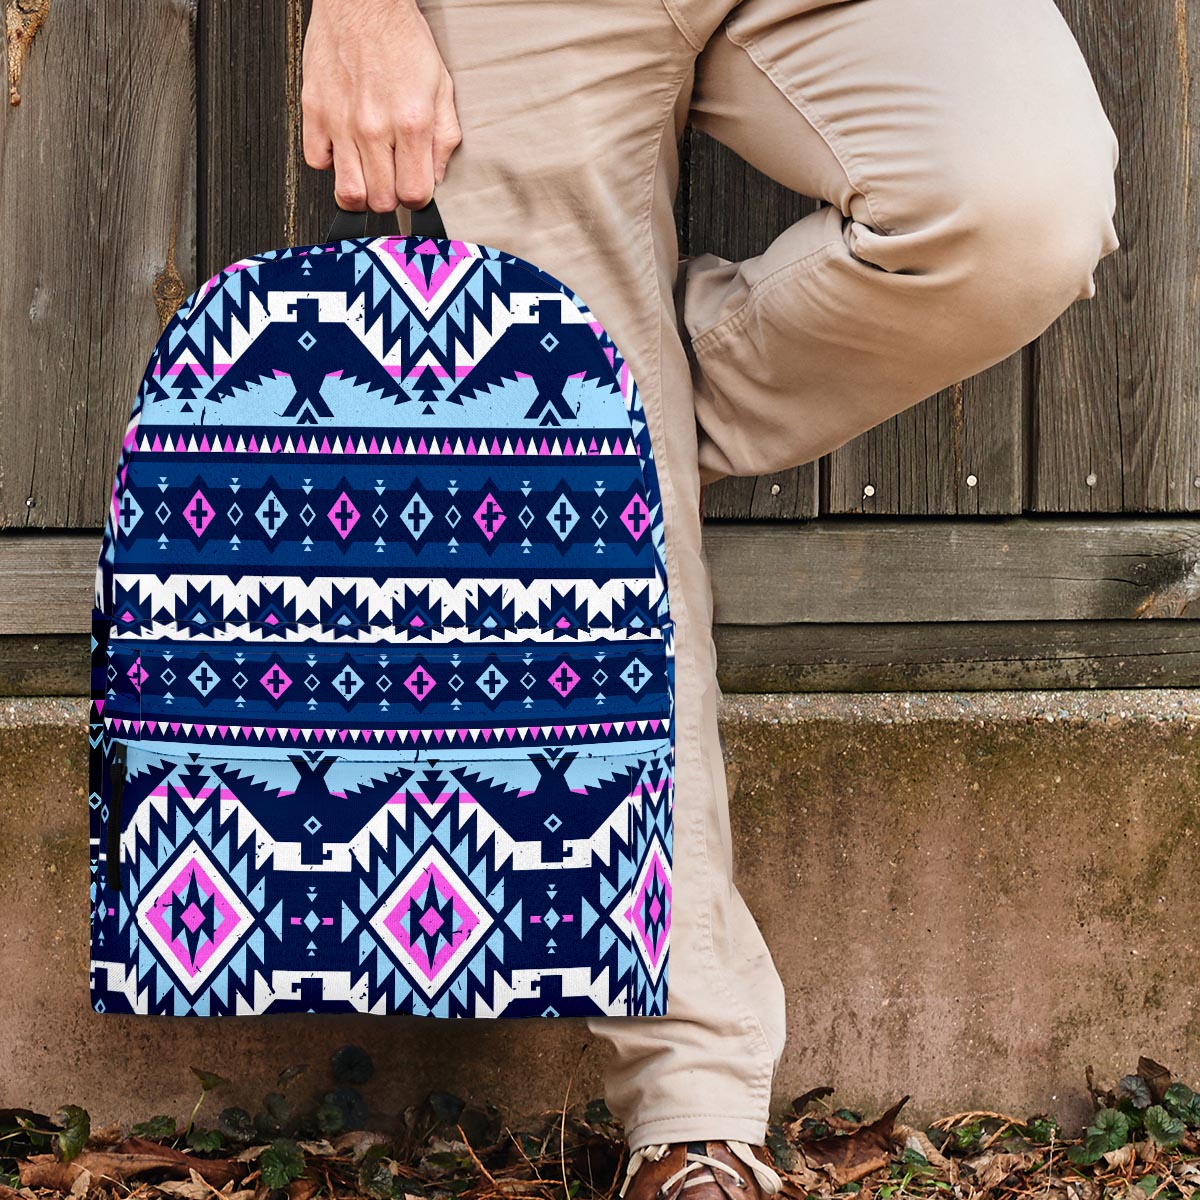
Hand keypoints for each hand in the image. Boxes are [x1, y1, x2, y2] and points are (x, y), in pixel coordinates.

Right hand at [301, 0, 461, 211]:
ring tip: (368, 175)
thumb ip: (444, 137)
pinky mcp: (314, 111)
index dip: (417, 198)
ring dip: (361, 191)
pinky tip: (344, 149)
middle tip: (392, 178)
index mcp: (411, 123)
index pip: (414, 194)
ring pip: (348, 192)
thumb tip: (437, 176)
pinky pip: (316, 162)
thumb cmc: (401, 39)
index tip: (414, 188)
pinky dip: (330, 163)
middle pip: (381, 201)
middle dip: (390, 197)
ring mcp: (341, 122)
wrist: (362, 1)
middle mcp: (374, 127)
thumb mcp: (441, 87)